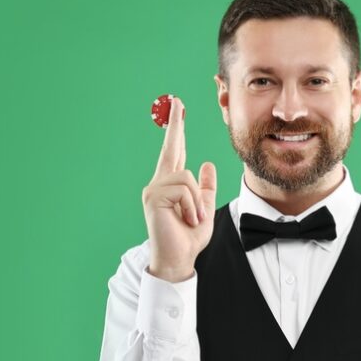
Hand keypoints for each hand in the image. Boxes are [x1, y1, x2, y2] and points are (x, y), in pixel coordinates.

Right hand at [141, 96, 217, 282]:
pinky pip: (183, 189)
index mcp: (172, 185)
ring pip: (186, 177)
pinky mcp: (153, 197)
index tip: (178, 109)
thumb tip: (207, 164)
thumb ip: (205, 188)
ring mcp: (154, 190)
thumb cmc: (189, 238)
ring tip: (194, 218)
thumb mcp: (204, 209)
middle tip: (177, 101)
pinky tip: (187, 219)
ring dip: (197, 201)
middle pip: (170, 149)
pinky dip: (191, 206)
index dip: (177, 131)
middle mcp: (159, 183)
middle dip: (174, 125)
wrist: (178, 259)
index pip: (175, 152)